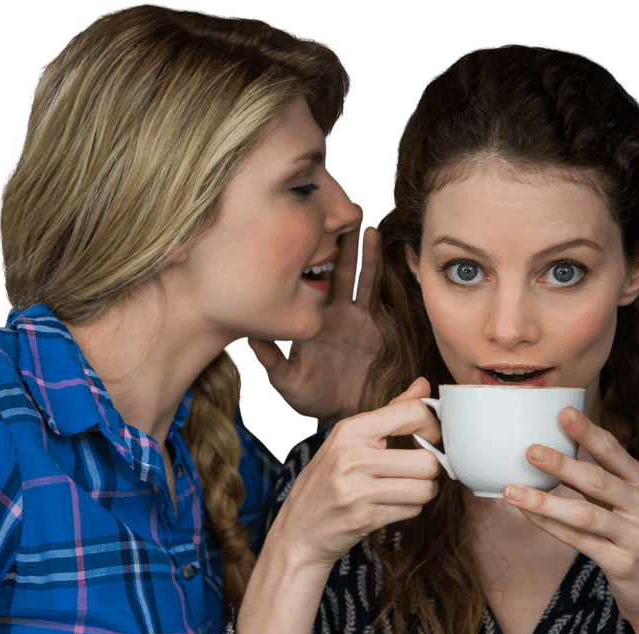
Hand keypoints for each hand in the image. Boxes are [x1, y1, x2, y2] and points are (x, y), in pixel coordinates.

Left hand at [249, 225, 383, 425]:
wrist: (347, 414)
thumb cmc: (313, 399)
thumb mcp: (287, 381)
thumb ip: (272, 361)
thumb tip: (250, 339)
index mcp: (309, 319)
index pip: (305, 283)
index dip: (303, 260)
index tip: (297, 234)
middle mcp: (332, 311)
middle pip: (334, 270)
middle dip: (335, 243)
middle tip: (334, 213)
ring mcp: (356, 316)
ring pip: (359, 275)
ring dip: (362, 252)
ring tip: (364, 225)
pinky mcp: (377, 324)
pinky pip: (382, 294)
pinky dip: (385, 273)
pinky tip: (389, 252)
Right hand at [268, 377, 440, 569]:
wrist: (297, 530)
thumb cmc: (326, 482)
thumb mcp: (349, 440)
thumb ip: (390, 412)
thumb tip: (423, 385)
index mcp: (349, 430)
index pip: (411, 412)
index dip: (432, 426)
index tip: (429, 438)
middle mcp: (351, 457)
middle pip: (427, 460)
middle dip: (430, 469)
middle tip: (417, 471)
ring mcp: (356, 490)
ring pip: (425, 488)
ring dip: (423, 492)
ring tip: (406, 489)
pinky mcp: (363, 518)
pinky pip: (412, 510)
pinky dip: (409, 509)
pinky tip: (392, 506)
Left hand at [503, 407, 638, 631]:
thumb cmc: (636, 539)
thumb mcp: (631, 504)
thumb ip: (602, 481)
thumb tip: (553, 452)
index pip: (614, 452)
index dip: (588, 432)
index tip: (563, 412)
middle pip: (598, 481)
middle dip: (562, 464)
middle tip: (530, 450)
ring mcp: (637, 537)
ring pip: (585, 514)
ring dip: (544, 501)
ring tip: (512, 489)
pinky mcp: (623, 564)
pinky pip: (579, 541)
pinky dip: (549, 526)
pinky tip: (526, 514)